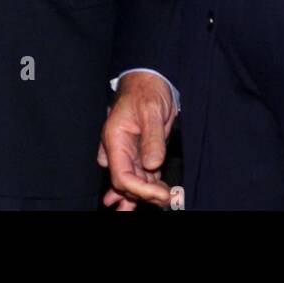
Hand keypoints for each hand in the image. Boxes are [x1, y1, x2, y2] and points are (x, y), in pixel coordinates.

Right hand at [98, 72, 175, 209]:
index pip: (121, 175)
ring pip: (132, 181)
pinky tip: (158, 196)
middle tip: (168, 199)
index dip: (139, 190)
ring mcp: (128, 152)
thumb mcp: (152, 110)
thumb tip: (152, 165)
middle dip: (144, 195)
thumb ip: (153, 138)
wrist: (150, 80)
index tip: (161, 194)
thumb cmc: (147, 90)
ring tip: (164, 202)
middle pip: (125, 183)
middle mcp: (118, 149)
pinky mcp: (139, 153)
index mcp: (115, 139)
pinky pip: (141, 175)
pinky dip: (148, 187)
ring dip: (145, 194)